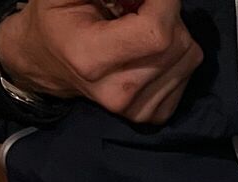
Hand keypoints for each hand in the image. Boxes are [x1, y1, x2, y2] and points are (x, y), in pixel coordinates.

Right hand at [0, 0, 203, 123]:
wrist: (48, 59)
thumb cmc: (57, 17)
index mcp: (90, 59)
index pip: (156, 32)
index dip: (164, 2)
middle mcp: (116, 93)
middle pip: (175, 43)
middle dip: (166, 12)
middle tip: (139, 5)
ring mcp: (136, 109)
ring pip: (189, 56)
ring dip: (173, 31)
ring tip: (139, 27)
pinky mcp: (153, 115)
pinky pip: (188, 72)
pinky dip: (177, 52)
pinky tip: (148, 49)